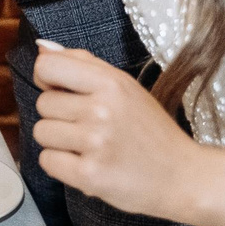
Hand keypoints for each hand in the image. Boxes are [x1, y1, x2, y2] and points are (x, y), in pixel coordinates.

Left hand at [30, 43, 206, 222]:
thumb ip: (84, 64)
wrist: (183, 177)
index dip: (47, 79)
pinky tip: (86, 164)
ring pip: (41, 132)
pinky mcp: (89, 176)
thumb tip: (43, 48)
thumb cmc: (151, 131)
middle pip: (43, 103)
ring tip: (90, 146)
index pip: (47, 67)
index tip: (61, 91)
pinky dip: (61, 165)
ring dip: (59, 141)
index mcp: (111, 83)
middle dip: (59, 115)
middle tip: (90, 126)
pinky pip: (47, 161)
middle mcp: (102, 110)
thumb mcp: (125, 87)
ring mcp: (95, 143)